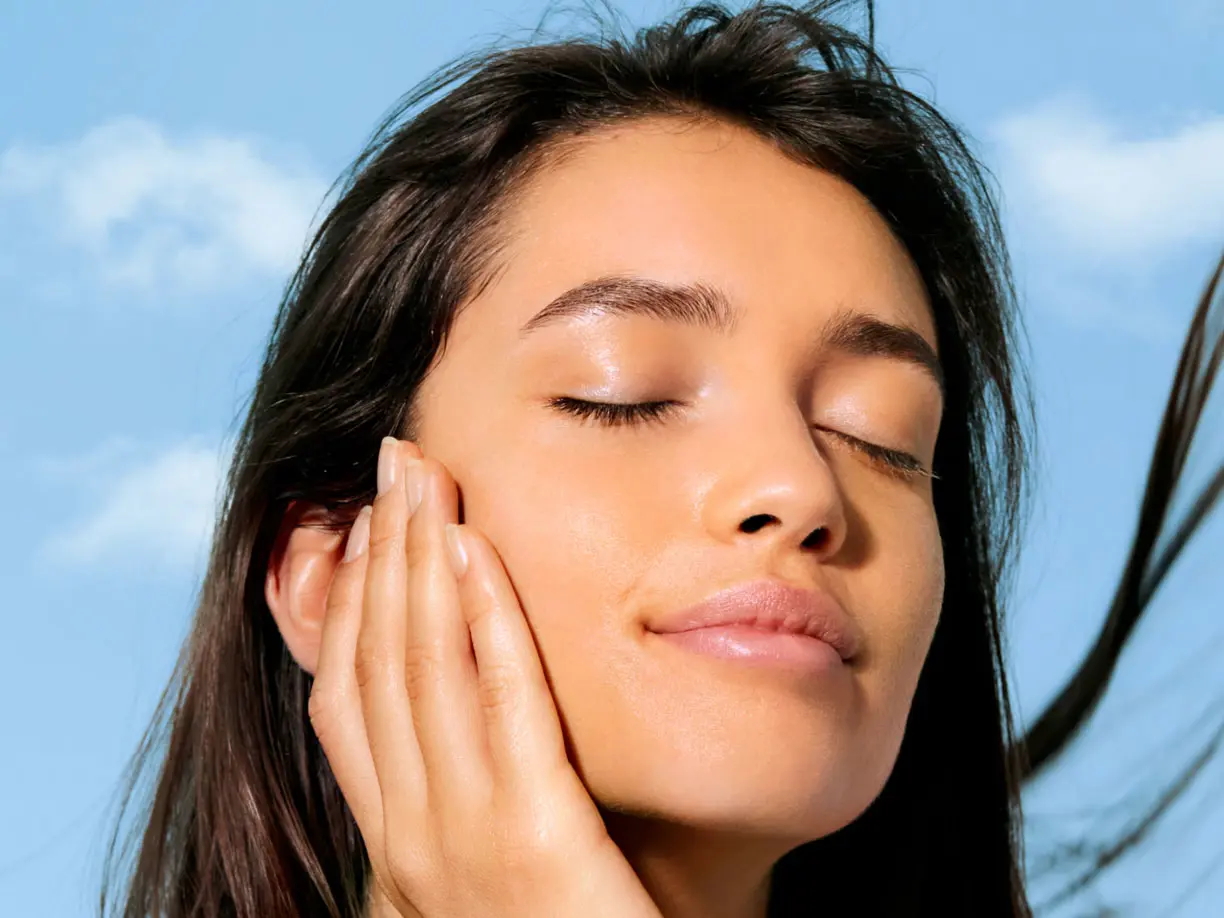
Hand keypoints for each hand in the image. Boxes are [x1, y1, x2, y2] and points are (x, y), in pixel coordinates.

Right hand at [308, 437, 662, 917]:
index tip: (361, 527)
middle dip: (380, 555)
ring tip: (421, 476)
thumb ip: (468, 819)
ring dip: (418, 560)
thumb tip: (455, 754)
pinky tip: (473, 550)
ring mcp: (460, 840)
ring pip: (424, 669)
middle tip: (391, 462)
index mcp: (395, 850)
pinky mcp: (534, 838)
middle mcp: (409, 839)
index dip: (350, 605)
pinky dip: (482, 619)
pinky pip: (501, 706)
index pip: (351, 701)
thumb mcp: (489, 882)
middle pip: (380, 665)